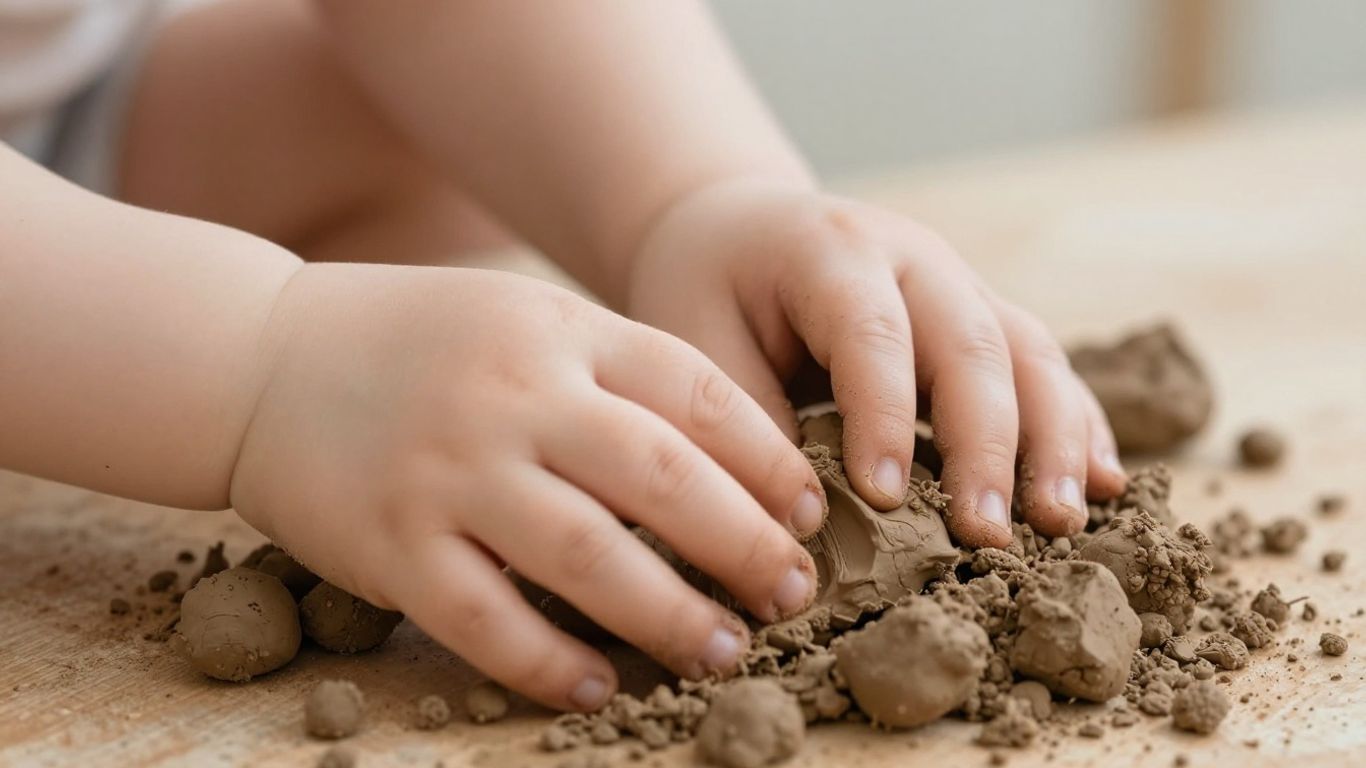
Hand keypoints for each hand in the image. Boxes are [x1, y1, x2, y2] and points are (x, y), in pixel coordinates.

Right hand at [228, 264, 823, 710]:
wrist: (262, 357)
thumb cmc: (419, 344)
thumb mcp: (526, 320)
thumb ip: (614, 372)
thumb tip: (731, 462)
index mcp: (560, 333)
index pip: (697, 393)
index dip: (769, 460)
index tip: (810, 511)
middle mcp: (514, 398)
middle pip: (665, 479)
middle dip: (746, 545)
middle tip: (792, 592)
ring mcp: (451, 473)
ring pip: (589, 559)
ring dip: (671, 616)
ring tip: (723, 650)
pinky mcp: (392, 546)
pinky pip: (489, 622)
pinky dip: (551, 663)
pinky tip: (600, 687)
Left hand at [626, 178, 1126, 548]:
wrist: (741, 230)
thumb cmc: (710, 290)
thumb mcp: (695, 340)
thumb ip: (747, 420)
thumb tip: (799, 523)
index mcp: (831, 250)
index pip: (871, 333)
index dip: (883, 416)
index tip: (883, 499)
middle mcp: (913, 257)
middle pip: (970, 342)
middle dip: (986, 443)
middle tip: (989, 534)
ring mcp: (960, 283)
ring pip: (1029, 351)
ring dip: (1054, 438)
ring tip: (1062, 521)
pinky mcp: (984, 317)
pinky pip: (1046, 366)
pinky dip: (1078, 424)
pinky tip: (1102, 484)